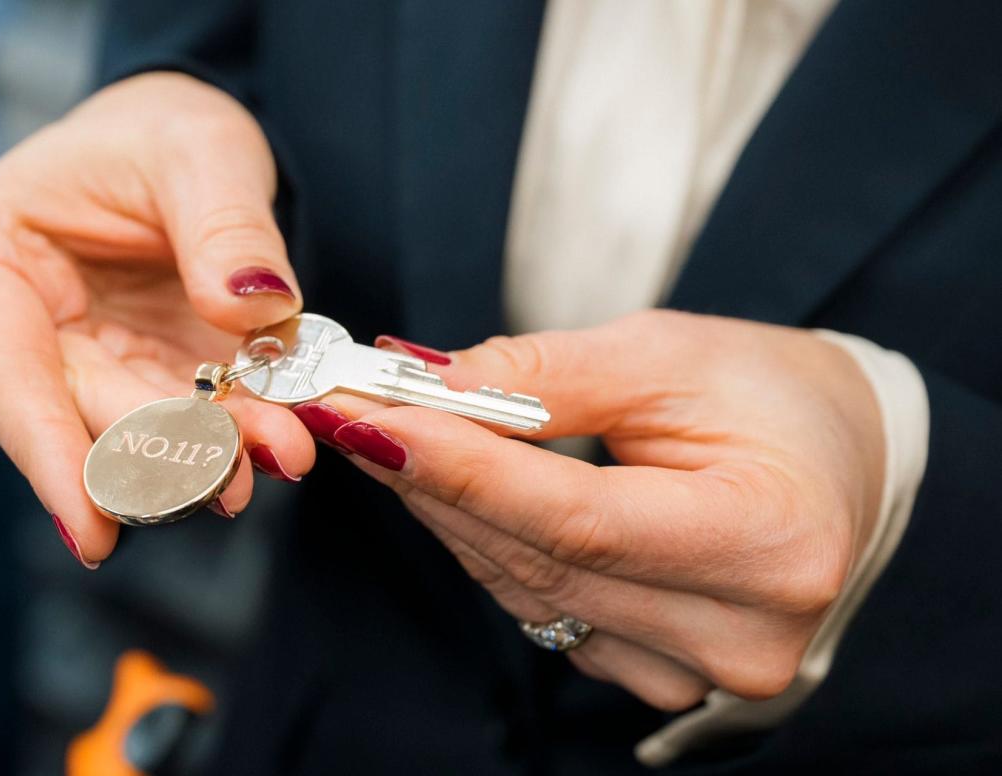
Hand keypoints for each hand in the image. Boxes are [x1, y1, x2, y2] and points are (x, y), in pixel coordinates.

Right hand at [0, 73, 314, 565]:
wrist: (167, 154)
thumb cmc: (156, 135)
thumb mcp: (200, 150)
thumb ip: (226, 225)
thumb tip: (254, 306)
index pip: (3, 374)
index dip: (48, 456)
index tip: (94, 532)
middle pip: (74, 422)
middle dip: (163, 457)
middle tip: (244, 472)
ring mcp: (56, 374)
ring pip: (126, 441)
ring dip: (206, 456)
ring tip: (279, 451)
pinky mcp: (116, 396)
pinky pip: (169, 433)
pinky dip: (226, 439)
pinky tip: (277, 440)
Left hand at [310, 311, 884, 709]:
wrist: (840, 463)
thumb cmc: (774, 398)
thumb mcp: (672, 357)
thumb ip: (549, 375)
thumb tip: (431, 389)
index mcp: (767, 541)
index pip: (578, 518)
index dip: (461, 470)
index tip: (368, 419)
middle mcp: (737, 632)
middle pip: (538, 559)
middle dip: (430, 480)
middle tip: (350, 410)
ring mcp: (695, 670)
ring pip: (526, 589)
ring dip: (446, 510)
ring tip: (386, 434)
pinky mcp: (654, 671)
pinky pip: (542, 608)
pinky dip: (488, 543)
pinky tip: (449, 488)